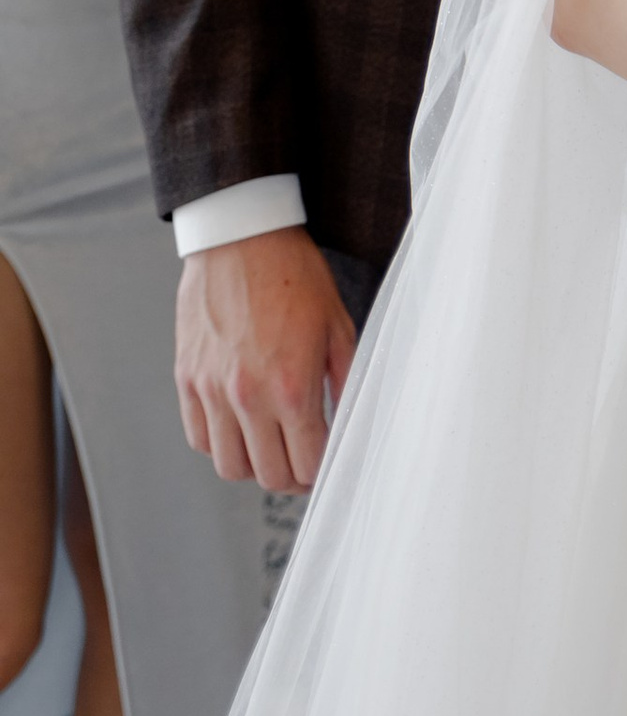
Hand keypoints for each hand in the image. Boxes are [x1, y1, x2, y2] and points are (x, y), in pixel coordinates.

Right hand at [175, 228, 357, 489]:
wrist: (242, 238)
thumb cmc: (294, 275)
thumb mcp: (338, 325)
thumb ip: (345, 381)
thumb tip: (350, 423)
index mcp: (291, 386)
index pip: (306, 463)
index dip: (320, 474)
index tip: (326, 465)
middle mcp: (247, 396)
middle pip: (268, 475)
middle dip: (292, 477)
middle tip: (302, 463)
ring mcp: (212, 390)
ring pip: (229, 467)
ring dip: (254, 466)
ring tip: (271, 447)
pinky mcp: (187, 379)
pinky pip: (199, 438)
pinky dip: (220, 444)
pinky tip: (240, 427)